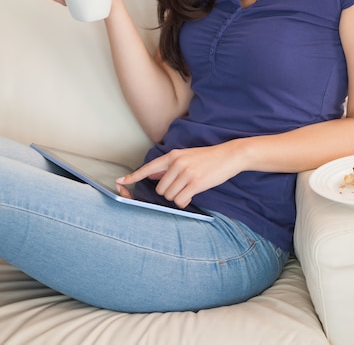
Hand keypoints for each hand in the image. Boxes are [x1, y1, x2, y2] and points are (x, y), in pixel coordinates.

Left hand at [116, 142, 241, 208]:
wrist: (229, 155)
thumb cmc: (208, 158)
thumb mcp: (186, 156)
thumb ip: (169, 166)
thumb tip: (152, 174)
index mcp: (173, 155)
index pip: (148, 168)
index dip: (133, 176)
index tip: (120, 182)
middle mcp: (177, 163)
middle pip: (160, 188)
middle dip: (169, 192)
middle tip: (182, 186)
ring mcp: (186, 173)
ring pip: (169, 196)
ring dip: (178, 196)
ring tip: (190, 188)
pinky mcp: (195, 183)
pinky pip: (181, 200)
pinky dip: (185, 201)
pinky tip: (192, 194)